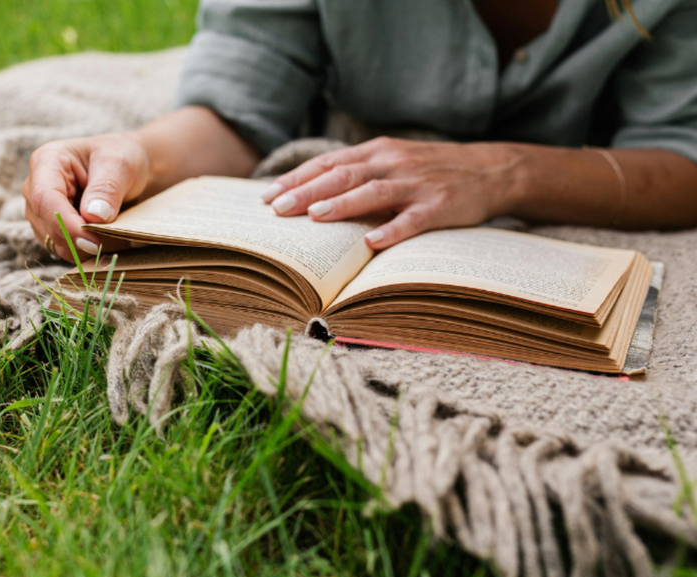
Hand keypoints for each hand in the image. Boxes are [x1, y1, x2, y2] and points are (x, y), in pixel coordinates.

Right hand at [23, 132, 150, 259]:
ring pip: (55, 242)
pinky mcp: (51, 228)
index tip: (94, 242)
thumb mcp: (120, 164)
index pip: (46, 199)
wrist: (129, 168)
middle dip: (81, 238)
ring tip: (119, 235)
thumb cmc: (122, 156)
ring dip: (87, 247)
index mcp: (48, 160)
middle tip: (120, 238)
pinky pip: (65, 249)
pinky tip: (109, 239)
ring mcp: (41, 210)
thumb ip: (106, 189)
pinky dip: (88, 251)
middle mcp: (36, 186)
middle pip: (47, 225)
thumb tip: (92, 217)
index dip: (67, 225)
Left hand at [262, 137, 525, 248]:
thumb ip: (356, 173)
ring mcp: (417, 183)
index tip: (267, 195)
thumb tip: (308, 195)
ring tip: (313, 216)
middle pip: (343, 175)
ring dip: (342, 204)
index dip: (297, 179)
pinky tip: (372, 242)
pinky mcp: (441, 205)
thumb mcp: (392, 162)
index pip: (328, 163)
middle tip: (276, 209)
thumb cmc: (430, 171)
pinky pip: (414, 219)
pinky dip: (393, 229)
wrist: (492, 170)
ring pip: (373, 192)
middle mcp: (393, 163)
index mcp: (378, 152)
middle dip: (307, 192)